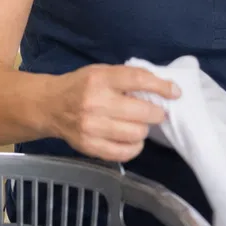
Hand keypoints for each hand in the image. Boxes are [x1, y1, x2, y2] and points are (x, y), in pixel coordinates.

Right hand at [46, 65, 178, 162]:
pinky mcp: (88, 146)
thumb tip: (164, 87)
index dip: (162, 87)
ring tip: (139, 125)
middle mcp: (95, 103)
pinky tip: (132, 140)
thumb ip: (128, 77)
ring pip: (136, 133)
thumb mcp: (102, 72)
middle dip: (156, 113)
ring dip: (144, 130)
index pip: (138, 80)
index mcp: (100, 79)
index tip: (175, 93)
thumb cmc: (82, 86)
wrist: (49, 106)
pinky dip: (134, 147)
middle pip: (142, 112)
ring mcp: (91, 127)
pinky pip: (124, 153)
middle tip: (155, 113)